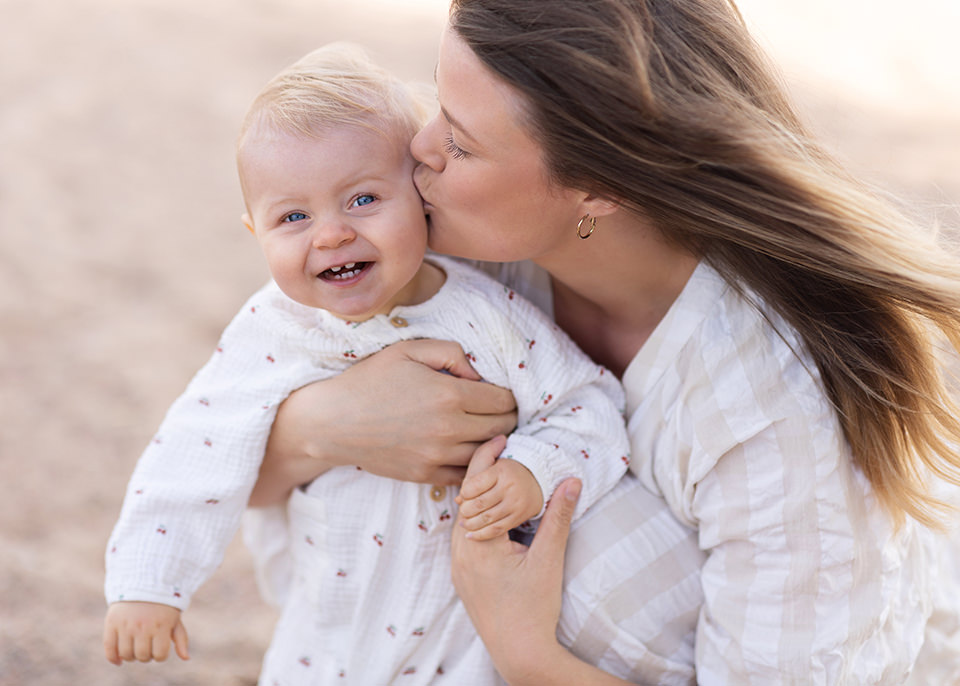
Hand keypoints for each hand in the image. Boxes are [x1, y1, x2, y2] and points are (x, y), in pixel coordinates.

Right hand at [103, 601, 188, 664]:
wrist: (143, 582)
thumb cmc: (163, 605)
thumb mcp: (175, 619)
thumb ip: (181, 638)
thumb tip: (186, 658)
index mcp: (161, 625)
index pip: (160, 655)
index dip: (160, 656)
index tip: (160, 649)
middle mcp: (143, 625)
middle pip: (142, 656)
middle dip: (146, 655)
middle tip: (147, 646)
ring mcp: (126, 624)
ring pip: (126, 654)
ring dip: (131, 656)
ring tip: (135, 647)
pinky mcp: (112, 622)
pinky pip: (109, 648)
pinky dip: (113, 658)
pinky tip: (118, 660)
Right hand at [251, 339, 517, 505]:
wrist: (332, 422)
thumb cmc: (370, 380)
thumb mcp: (409, 350)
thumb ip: (452, 353)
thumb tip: (480, 373)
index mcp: (448, 395)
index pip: (504, 400)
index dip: (510, 395)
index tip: (504, 392)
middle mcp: (448, 429)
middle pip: (502, 428)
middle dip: (508, 417)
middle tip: (502, 411)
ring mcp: (437, 456)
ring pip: (487, 454)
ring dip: (494, 442)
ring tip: (488, 429)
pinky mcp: (425, 475)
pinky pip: (464, 474)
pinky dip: (473, 464)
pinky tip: (468, 450)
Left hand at [451, 459, 581, 684]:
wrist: (520, 653)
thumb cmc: (534, 609)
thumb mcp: (549, 559)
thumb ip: (558, 517)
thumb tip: (571, 480)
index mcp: (476, 543)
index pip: (475, 488)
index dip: (487, 459)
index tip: (501, 437)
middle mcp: (460, 552)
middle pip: (466, 500)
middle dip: (483, 474)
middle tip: (501, 448)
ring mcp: (459, 566)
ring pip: (465, 519)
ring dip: (480, 497)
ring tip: (499, 475)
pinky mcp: (464, 577)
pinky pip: (466, 537)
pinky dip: (479, 518)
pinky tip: (495, 512)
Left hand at [457, 436, 543, 540]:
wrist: (537, 479)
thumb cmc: (509, 471)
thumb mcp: (494, 463)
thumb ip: (475, 477)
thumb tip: (458, 499)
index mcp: (501, 471)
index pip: (474, 485)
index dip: (464, 492)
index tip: (463, 495)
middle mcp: (509, 487)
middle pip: (479, 503)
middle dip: (466, 510)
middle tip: (462, 511)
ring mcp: (515, 504)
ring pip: (487, 518)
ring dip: (471, 523)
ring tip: (464, 523)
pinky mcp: (518, 517)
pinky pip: (497, 529)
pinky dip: (481, 534)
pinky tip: (471, 535)